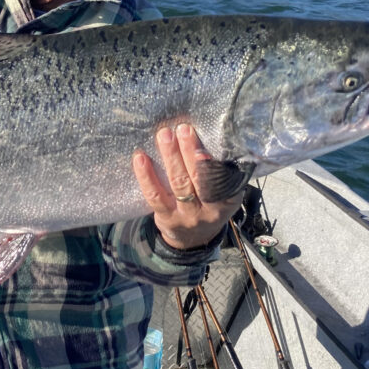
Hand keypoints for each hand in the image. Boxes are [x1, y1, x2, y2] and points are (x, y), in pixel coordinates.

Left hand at [132, 124, 241, 250]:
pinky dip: (146, 176)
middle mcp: (209, 210)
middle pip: (199, 178)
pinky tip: (140, 158)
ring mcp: (187, 215)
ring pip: (179, 184)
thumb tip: (212, 137)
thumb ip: (220, 173)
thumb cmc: (208, 205)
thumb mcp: (223, 195)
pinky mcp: (166, 218)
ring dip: (171, 157)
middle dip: (190, 152)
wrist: (194, 239)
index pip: (222, 180)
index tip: (203, 144)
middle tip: (183, 129)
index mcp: (227, 200)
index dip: (212, 163)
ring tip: (165, 135)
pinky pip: (155, 196)